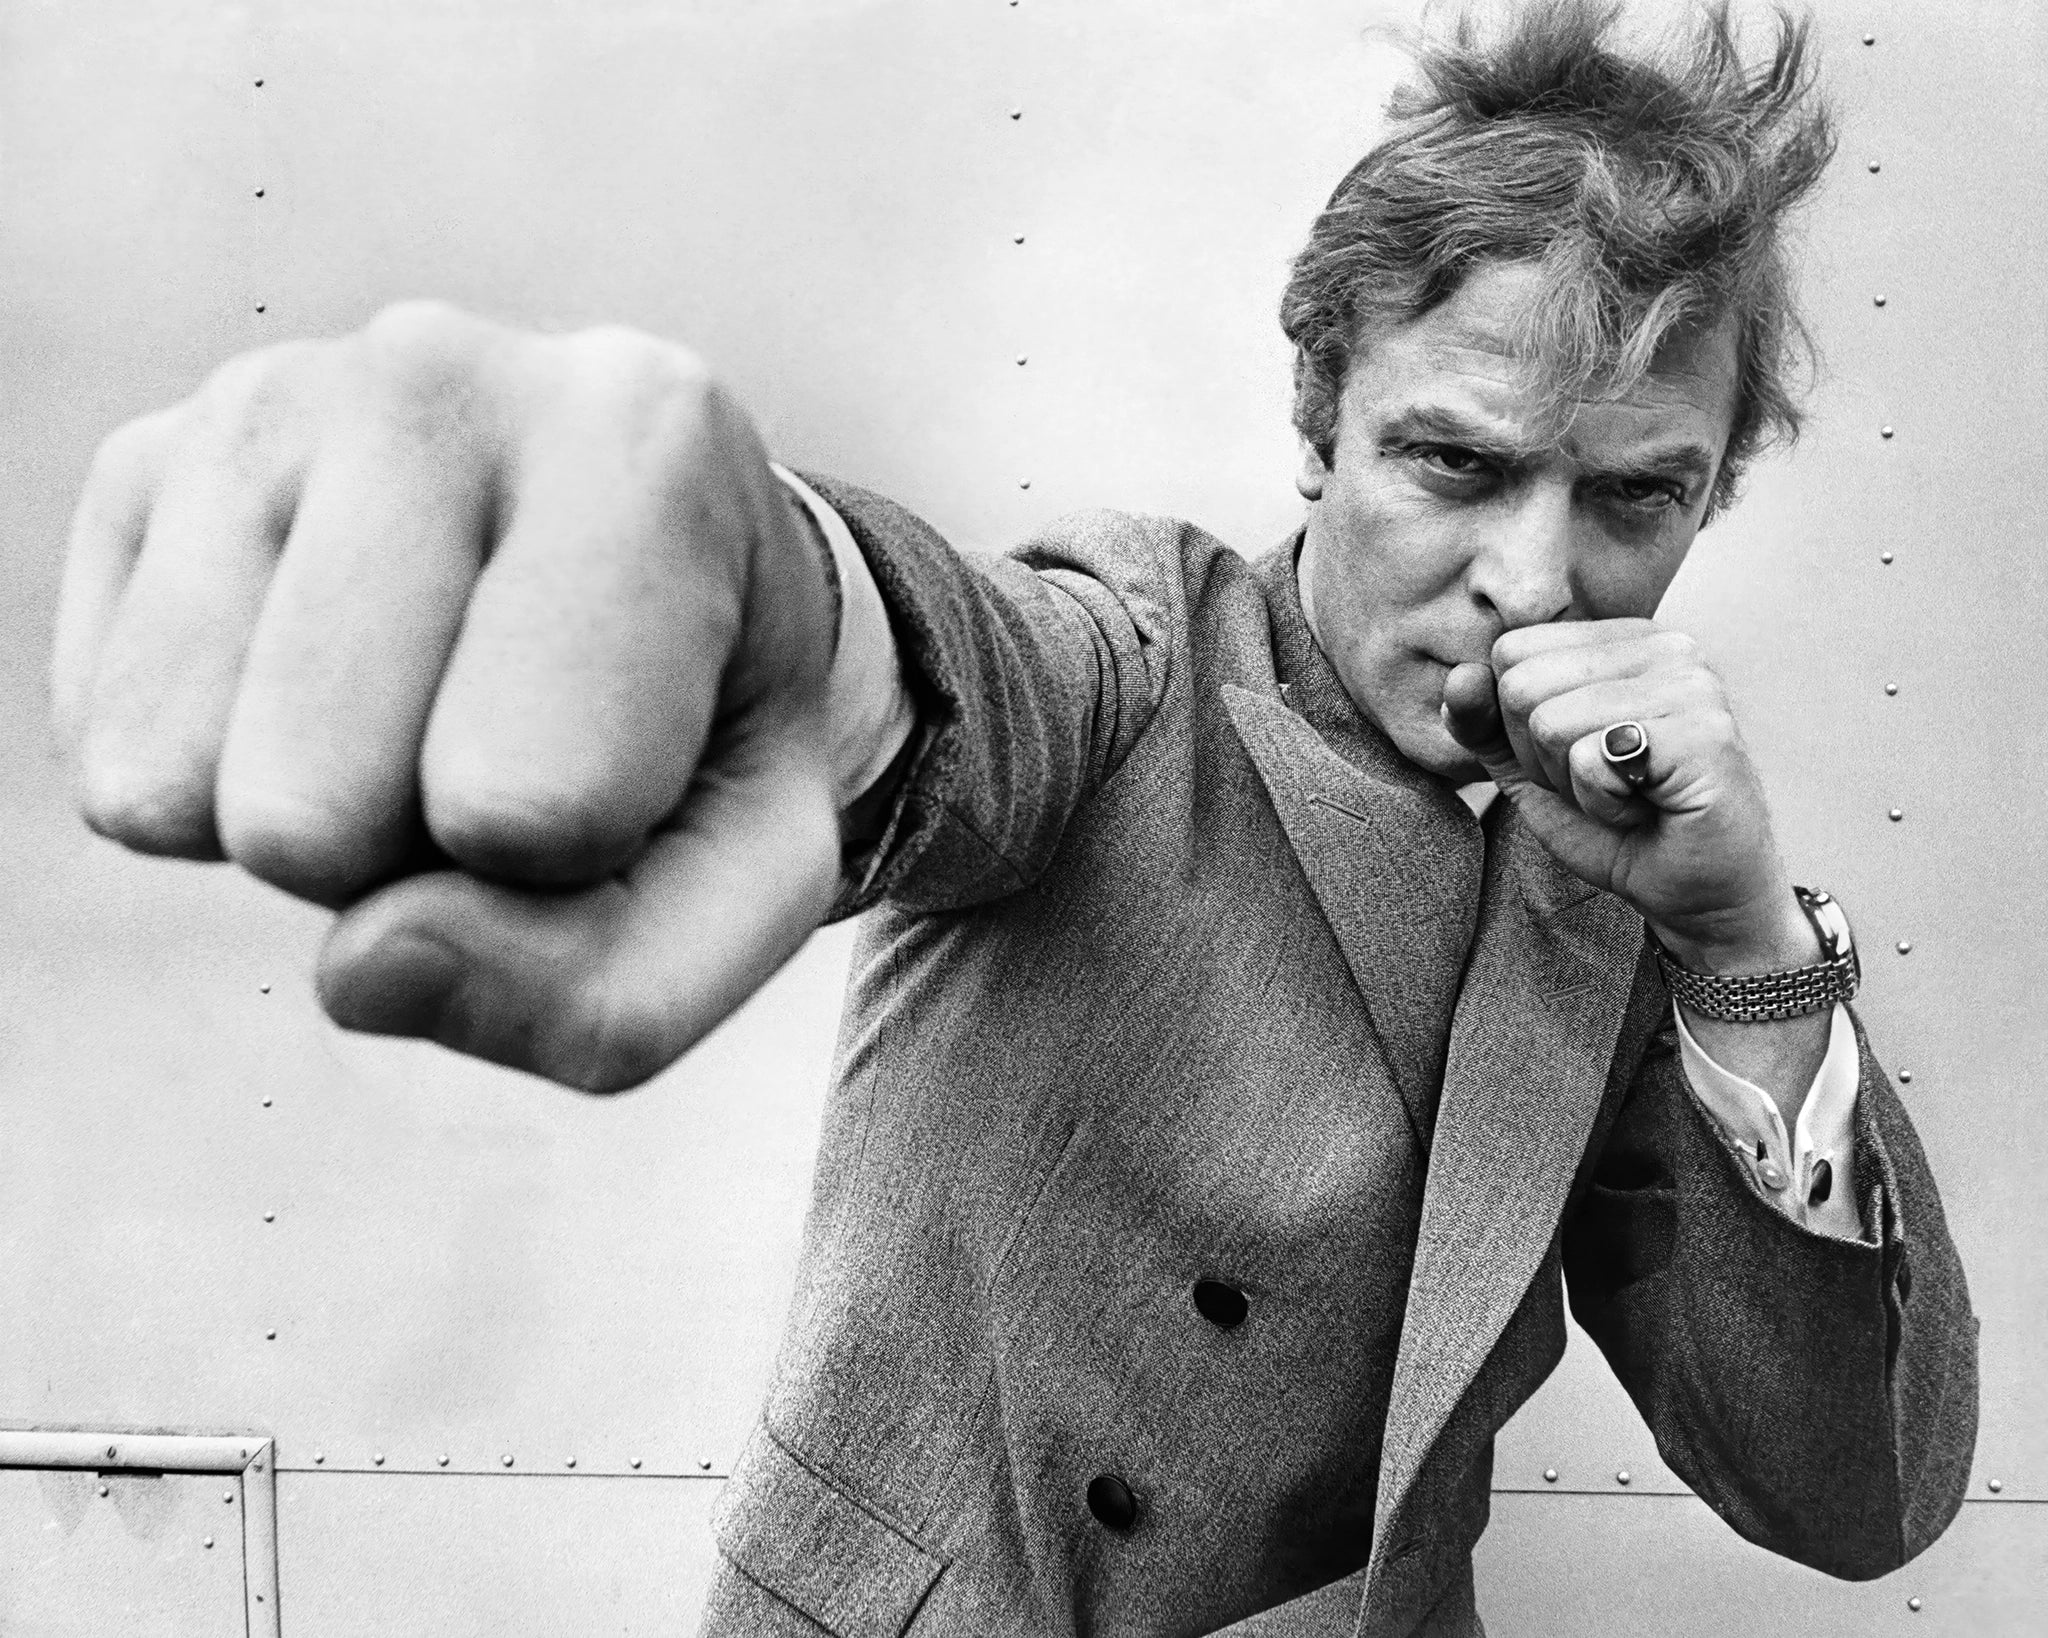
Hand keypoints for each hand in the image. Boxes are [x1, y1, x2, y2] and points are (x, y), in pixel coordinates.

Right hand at [53, 301, 842, 1090]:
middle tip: (511, 745)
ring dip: (314, 822)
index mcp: (641, 443)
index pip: (529, 803)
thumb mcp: (748, 892)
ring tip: (432, 706)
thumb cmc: (709, 739)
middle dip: (411, 854)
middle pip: (310, 816)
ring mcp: (264, 402)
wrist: (662, 587)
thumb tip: (360, 966)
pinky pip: (108, 758)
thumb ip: (610, 993)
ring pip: (178, 794)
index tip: (640, 754)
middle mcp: (436, 374)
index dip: (579, 858)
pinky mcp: (145, 462)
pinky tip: (337, 683)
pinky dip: (219, 779)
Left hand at [1440, 619, 1815, 974]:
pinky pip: (1591, 759)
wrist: (1696, 896)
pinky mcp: (1704, 733)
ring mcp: (1692, 684)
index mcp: (1626, 641)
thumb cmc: (1619, 828)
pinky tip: (1645, 808)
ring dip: (1572, 784)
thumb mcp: (1528, 770)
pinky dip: (1601, 803)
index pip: (1511, 652)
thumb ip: (1482, 722)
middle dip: (1541, 757)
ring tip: (1626, 796)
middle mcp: (1667, 646)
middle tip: (1603, 785)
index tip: (1578, 759)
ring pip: (1549, 722)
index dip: (1519, 726)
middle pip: (1522, 683)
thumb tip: (1460, 677)